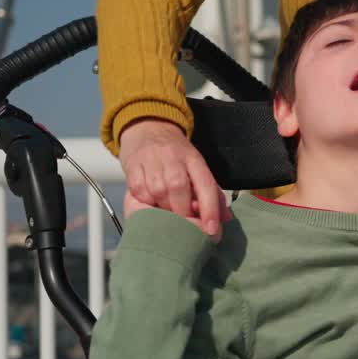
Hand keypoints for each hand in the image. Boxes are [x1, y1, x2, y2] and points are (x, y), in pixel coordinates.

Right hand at [118, 118, 223, 236]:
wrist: (148, 128)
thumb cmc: (176, 155)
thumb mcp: (197, 168)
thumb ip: (212, 193)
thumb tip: (225, 218)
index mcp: (194, 159)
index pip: (205, 185)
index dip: (210, 209)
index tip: (212, 230)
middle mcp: (173, 158)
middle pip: (179, 187)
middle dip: (183, 211)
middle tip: (185, 224)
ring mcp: (151, 160)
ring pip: (158, 191)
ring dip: (164, 208)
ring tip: (167, 211)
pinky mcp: (132, 166)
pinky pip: (139, 191)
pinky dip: (146, 201)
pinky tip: (151, 202)